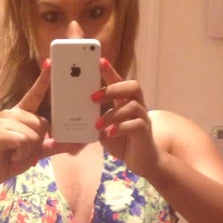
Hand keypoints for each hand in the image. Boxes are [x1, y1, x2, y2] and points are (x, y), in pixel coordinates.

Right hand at [0, 62, 53, 189]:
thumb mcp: (38, 151)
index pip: (34, 94)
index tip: (50, 63)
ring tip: (15, 153)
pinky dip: (21, 153)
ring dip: (28, 150)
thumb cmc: (11, 160)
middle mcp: (12, 112)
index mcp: (22, 113)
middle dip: (38, 142)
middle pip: (42, 123)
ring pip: (34, 133)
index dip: (44, 79)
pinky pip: (24, 141)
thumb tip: (78, 142)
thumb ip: (56, 144)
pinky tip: (11, 155)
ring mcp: (4, 120)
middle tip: (23, 150)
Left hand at [91, 59, 161, 178]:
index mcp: (126, 102)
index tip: (99, 60)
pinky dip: (121, 128)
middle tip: (93, 97)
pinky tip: (109, 134)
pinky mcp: (145, 133)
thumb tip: (77, 115)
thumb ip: (96, 119)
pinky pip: (136, 125)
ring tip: (97, 125)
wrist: (141, 162)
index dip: (110, 70)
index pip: (119, 81)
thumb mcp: (104, 129)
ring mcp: (144, 119)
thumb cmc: (122, 142)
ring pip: (132, 106)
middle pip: (133, 86)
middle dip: (112, 88)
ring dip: (112, 114)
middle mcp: (138, 107)